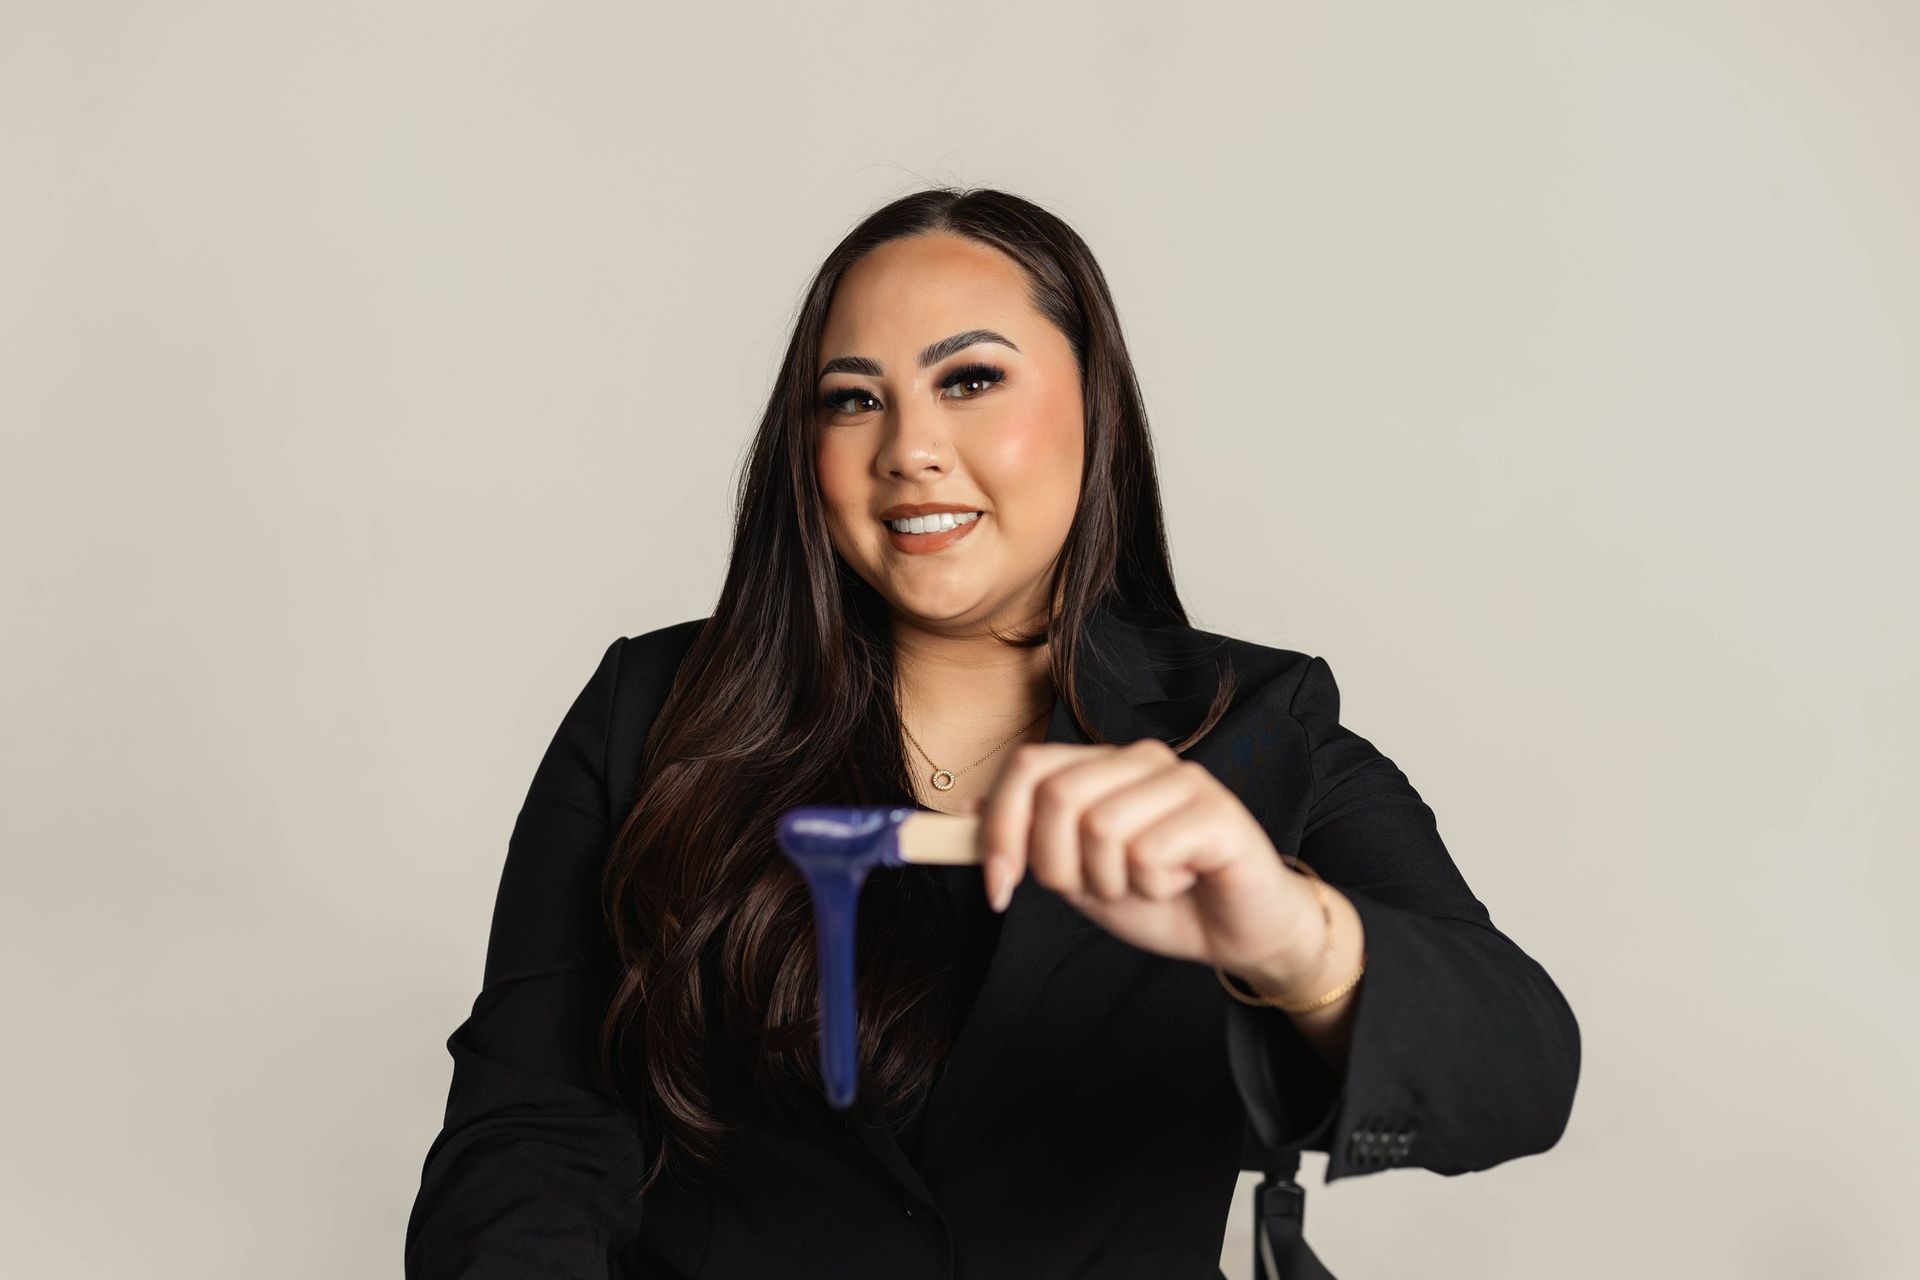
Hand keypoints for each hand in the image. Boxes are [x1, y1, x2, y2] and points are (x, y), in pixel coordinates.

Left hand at [963, 739, 1323, 978]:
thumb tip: (965, 812)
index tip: (999, 888)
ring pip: (1101, 828)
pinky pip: (1149, 852)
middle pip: (1058, 797)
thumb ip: (1028, 840)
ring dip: (1111, 881)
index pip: (1027, 766)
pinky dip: (1153, 887)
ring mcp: (1182, 779)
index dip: (1001, 828)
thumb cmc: (1161, 896)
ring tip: (1145, 883)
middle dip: (1057, 865)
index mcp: (1102, 766)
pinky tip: (1180, 881)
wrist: (1238, 931)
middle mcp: (1141, 758)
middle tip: (1094, 890)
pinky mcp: (1217, 810)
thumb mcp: (1077, 874)